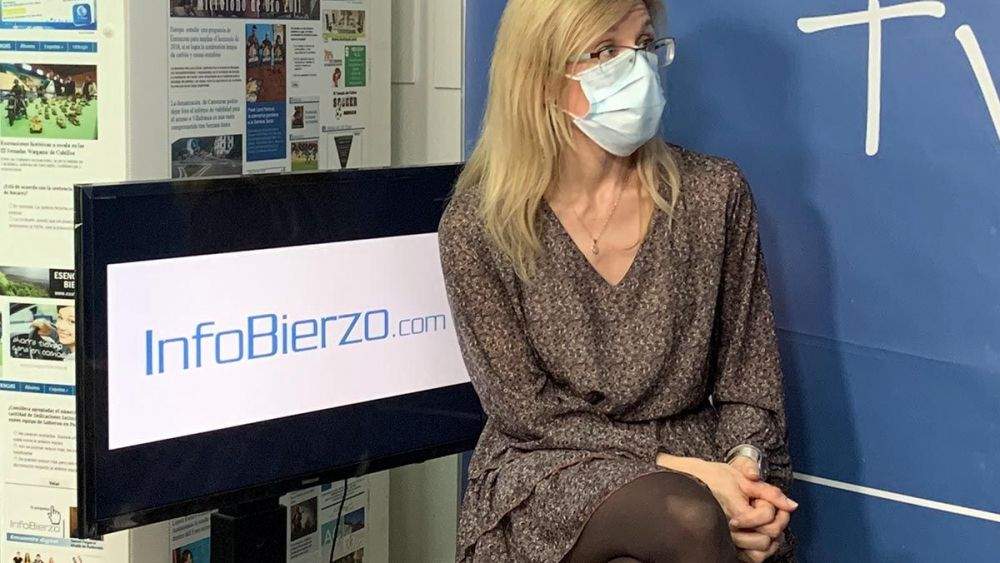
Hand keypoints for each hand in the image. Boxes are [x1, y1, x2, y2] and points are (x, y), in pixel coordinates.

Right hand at [656, 454, 796, 557]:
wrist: (686, 483)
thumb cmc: (711, 478)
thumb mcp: (740, 477)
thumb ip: (769, 491)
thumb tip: (792, 505)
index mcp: (736, 511)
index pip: (767, 516)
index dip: (770, 505)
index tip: (759, 497)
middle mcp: (731, 530)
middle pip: (769, 536)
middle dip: (776, 521)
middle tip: (765, 508)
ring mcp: (729, 540)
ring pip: (762, 552)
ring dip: (770, 538)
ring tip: (764, 523)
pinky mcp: (728, 546)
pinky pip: (751, 558)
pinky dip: (760, 549)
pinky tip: (758, 533)